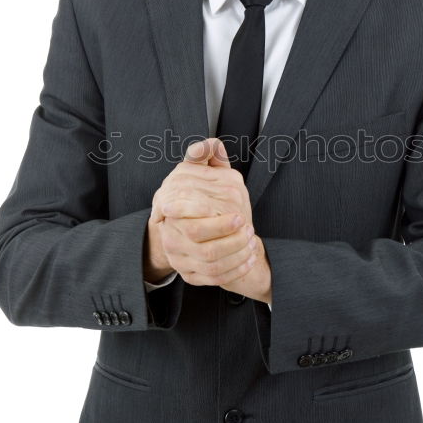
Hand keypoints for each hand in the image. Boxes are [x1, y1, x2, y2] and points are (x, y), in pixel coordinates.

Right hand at [148, 138, 271, 301]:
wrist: (182, 234)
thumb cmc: (194, 199)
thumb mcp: (198, 174)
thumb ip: (204, 156)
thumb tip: (210, 145)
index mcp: (170, 207)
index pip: (191, 213)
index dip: (217, 217)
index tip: (240, 215)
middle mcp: (170, 235)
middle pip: (199, 237)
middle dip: (229, 234)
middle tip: (248, 228)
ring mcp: (178, 257)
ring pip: (210, 260)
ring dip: (236, 252)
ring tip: (252, 241)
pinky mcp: (190, 275)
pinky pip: (214, 277)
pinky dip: (235, 269)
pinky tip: (249, 258)